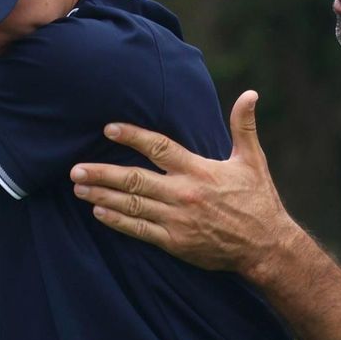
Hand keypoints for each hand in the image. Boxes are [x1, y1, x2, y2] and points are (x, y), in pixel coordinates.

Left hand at [71, 91, 305, 278]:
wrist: (265, 246)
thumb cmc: (258, 200)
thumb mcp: (253, 160)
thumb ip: (243, 126)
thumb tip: (250, 93)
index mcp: (199, 170)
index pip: (159, 147)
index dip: (132, 137)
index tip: (109, 129)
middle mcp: (183, 193)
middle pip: (134, 180)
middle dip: (101, 173)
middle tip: (75, 169)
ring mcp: (177, 220)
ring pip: (131, 205)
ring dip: (102, 196)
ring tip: (79, 189)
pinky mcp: (175, 242)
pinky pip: (140, 230)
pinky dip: (117, 221)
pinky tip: (99, 213)